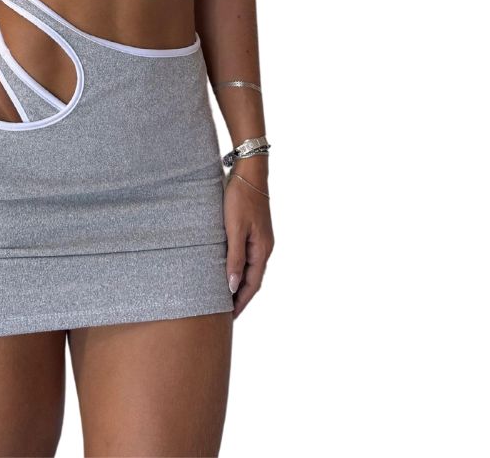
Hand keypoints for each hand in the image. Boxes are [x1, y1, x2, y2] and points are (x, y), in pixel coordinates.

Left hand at [223, 168, 273, 318]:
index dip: (241, 302)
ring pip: (250, 268)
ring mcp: (261, 238)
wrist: (249, 172)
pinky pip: (248, 255)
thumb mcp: (234, 229)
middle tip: (225, 313)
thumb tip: (233, 285)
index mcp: (262, 250)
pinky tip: (228, 267)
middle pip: (253, 279)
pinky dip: (239, 267)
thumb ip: (234, 257)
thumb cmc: (240, 198)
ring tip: (224, 295)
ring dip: (240, 282)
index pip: (252, 285)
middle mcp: (265, 247)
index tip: (229, 317)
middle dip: (240, 296)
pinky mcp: (254, 229)